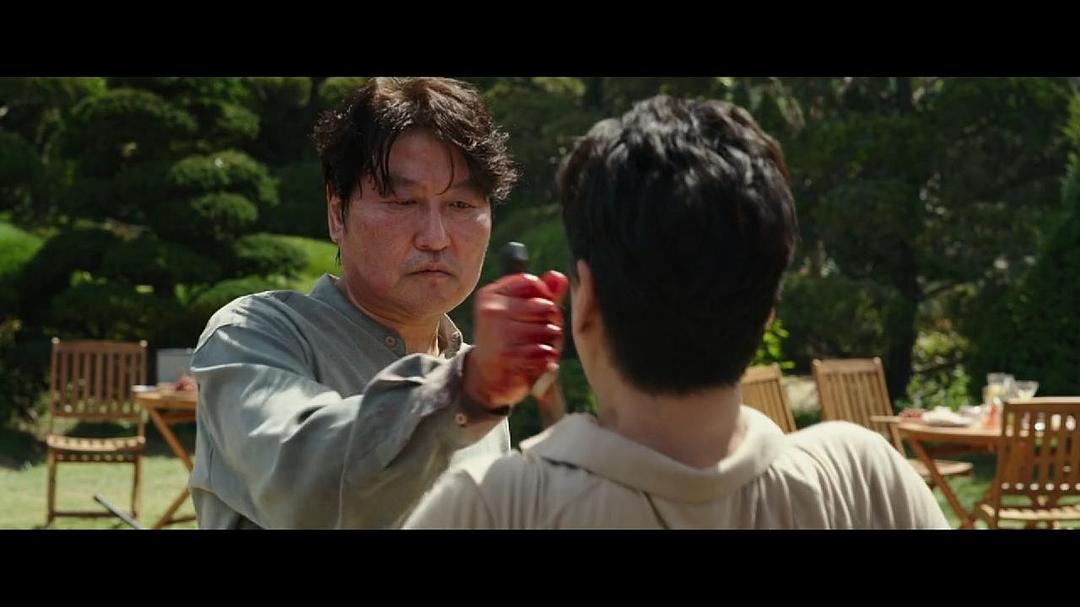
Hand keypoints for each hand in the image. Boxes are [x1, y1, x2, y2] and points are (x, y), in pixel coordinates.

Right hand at [464, 270, 568, 409]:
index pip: (532, 282)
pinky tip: (542, 359)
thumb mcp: (523, 314)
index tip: (543, 311)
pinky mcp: (506, 355)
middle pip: (544, 306)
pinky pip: (542, 351)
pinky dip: (547, 357)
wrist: (486, 377)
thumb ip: (543, 295)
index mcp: (492, 294)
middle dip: (552, 321)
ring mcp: (497, 332)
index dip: (546, 297)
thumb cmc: (509, 340)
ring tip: (542, 348)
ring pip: (546, 329)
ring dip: (552, 342)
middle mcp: (492, 309)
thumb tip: (559, 276)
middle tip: (547, 334)